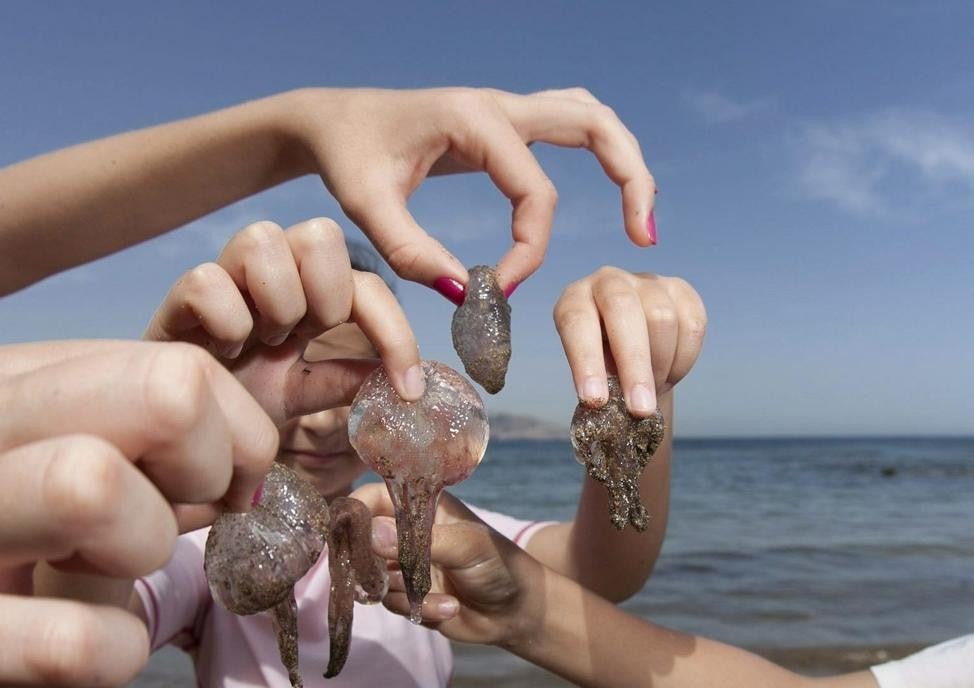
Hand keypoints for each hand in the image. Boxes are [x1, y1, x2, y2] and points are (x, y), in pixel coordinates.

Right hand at [0, 340, 276, 687]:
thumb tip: (243, 468)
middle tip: (184, 516)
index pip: (181, 366)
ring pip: (95, 487)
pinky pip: (68, 641)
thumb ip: (127, 431)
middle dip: (209, 464)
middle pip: (161, 395)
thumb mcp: (24, 438)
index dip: (232, 433)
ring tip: (114, 569)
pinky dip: (114, 650)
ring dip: (146, 544)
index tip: (214, 483)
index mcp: (16, 380)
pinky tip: (95, 646)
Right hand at [144, 217, 423, 404]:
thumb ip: (345, 381)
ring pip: (263, 238)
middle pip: (321, 233)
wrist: (181, 425)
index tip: (408, 388)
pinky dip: (225, 323)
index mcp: (312, 292)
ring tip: (261, 343)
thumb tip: (402, 383)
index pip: (368, 285)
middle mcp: (273, 272)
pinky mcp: (181, 294)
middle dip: (324, 297)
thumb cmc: (239, 402)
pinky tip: (223, 354)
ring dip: (274, 303)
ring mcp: (226, 276)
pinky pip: (208, 279)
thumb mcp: (304, 395)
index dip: (395, 332)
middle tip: (305, 339)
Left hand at [280, 87, 657, 298]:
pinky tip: (613, 187)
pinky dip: (602, 150)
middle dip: (629, 177)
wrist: (331, 120)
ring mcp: (506, 109)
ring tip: (640, 218)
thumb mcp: (365, 206)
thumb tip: (464, 294)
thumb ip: (411, 252)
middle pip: (594, 124)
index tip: (497, 291)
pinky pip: (571, 123)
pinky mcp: (505, 123)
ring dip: (625, 159)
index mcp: (472, 120)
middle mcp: (499, 106)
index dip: (529, 250)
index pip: (534, 191)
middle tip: (642, 237)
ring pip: (591, 116)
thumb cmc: (346, 156)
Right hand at [351, 484, 546, 647]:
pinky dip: (418, 609)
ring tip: (436, 593)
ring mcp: (404, 566)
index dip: (357, 512)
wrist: (517, 611)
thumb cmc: (498, 564)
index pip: (374, 498)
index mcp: (420, 507)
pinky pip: (392, 604)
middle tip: (392, 573)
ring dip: (402, 590)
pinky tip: (449, 608)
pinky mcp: (407, 596)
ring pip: (374, 578)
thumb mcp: (467, 546)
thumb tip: (372, 533)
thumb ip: (421, 541)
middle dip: (372, 562)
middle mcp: (406, 534)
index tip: (348, 534)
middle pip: (362, 539)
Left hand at [554, 267, 706, 415]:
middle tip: (640, 409)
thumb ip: (597, 385)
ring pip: (662, 318)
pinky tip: (669, 375)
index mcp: (575, 299)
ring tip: (652, 391)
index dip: (585, 361)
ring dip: (660, 366)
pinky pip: (692, 324)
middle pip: (623, 311)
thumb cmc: (603, 362)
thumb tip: (609, 410)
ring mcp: (647, 281)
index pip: (577, 323)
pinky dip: (683, 360)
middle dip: (634, 366)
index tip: (595, 401)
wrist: (632, 345)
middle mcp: (608, 281)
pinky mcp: (681, 289)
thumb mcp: (590, 371)